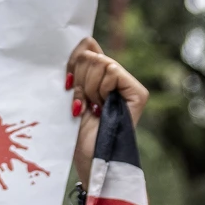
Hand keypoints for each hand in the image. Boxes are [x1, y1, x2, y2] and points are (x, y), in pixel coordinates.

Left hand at [68, 37, 148, 185]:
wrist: (88, 161)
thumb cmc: (74, 136)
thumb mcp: (69, 98)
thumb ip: (77, 71)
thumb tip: (84, 43)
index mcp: (98, 77)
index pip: (87, 46)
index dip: (72, 61)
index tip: (67, 83)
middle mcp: (116, 79)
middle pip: (90, 54)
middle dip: (78, 79)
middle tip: (80, 103)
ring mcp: (128, 86)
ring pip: (99, 62)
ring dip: (86, 88)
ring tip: (90, 108)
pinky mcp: (137, 93)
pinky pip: (112, 71)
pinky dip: (99, 88)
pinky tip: (100, 107)